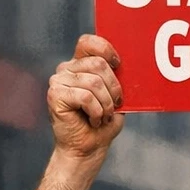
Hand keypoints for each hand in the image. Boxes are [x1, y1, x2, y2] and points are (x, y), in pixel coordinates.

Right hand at [48, 35, 124, 159]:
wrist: (89, 146)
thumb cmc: (105, 121)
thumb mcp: (117, 96)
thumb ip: (119, 79)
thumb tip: (134, 66)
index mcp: (81, 64)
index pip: (89, 42)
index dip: (106, 49)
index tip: (119, 65)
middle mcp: (67, 69)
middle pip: (99, 64)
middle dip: (115, 88)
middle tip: (114, 105)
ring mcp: (58, 80)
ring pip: (94, 82)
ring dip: (107, 104)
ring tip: (103, 115)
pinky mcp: (54, 94)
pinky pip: (86, 96)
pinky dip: (97, 111)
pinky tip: (93, 119)